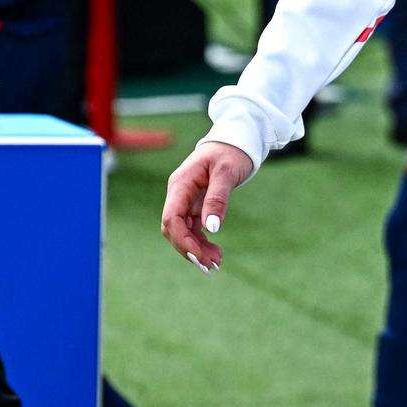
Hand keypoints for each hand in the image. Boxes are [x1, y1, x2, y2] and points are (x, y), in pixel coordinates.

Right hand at [160, 139, 253, 270]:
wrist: (234, 141)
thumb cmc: (230, 152)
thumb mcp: (226, 173)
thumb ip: (218, 199)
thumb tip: (212, 228)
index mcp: (181, 184)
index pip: (171, 218)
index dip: (182, 240)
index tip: (200, 256)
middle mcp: (178, 193)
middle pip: (173, 229)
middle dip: (189, 249)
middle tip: (212, 266)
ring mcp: (185, 200)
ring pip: (182, 232)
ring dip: (196, 249)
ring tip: (217, 262)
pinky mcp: (194, 205)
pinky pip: (192, 229)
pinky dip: (201, 242)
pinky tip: (215, 252)